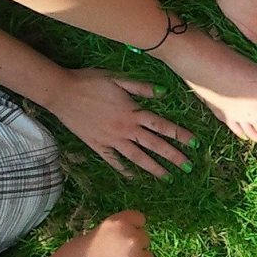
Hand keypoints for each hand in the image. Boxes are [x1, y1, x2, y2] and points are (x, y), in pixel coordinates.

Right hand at [42, 68, 194, 179]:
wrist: (62, 92)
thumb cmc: (90, 81)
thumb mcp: (118, 79)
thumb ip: (141, 88)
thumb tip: (163, 93)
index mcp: (133, 112)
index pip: (162, 126)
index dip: (180, 135)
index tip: (195, 144)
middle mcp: (126, 129)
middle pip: (154, 145)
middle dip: (173, 157)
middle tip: (187, 167)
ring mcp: (112, 140)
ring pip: (137, 157)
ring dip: (154, 168)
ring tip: (168, 177)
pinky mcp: (98, 145)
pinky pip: (114, 161)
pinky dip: (124, 170)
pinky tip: (134, 177)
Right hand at [43, 210, 197, 256]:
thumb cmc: (75, 256)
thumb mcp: (97, 232)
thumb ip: (120, 233)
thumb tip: (139, 237)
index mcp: (119, 221)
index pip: (139, 219)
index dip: (128, 229)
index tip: (114, 238)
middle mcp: (132, 238)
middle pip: (145, 238)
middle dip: (131, 247)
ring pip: (148, 256)